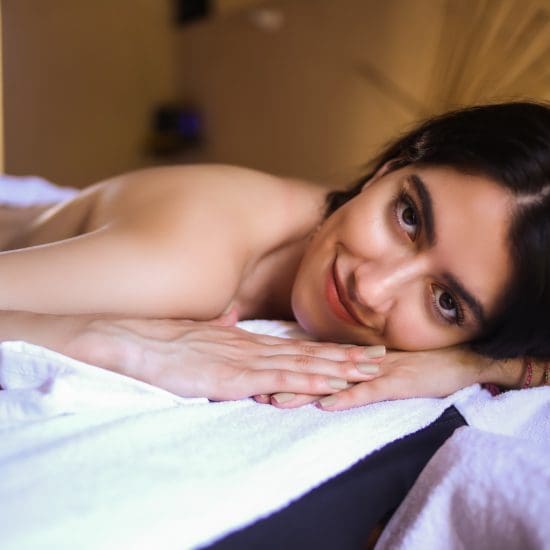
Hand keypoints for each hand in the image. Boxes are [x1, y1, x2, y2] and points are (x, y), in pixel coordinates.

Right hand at [62, 315, 385, 400]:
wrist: (135, 340)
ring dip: (339, 368)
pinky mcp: (235, 376)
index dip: (326, 349)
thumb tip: (230, 319)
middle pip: (308, 353)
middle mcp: (253, 348)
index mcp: (245, 342)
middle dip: (346, 357)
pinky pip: (279, 379)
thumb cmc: (163, 342)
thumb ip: (219, 329)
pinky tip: (333, 384)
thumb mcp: (198, 336)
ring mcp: (245, 361)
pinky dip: (309, 382)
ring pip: (303, 364)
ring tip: (371, 369)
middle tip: (381, 357)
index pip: (295, 346)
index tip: (353, 350)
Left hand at [259, 346, 491, 410]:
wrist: (457, 361)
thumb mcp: (379, 369)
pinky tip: (326, 405)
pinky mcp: (396, 383)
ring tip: (274, 400)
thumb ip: (353, 373)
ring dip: (303, 391)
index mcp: (351, 360)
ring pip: (333, 381)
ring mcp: (376, 372)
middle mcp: (358, 363)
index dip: (282, 372)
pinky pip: (368, 392)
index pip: (311, 365)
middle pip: (314, 372)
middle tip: (250, 391)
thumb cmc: (417, 366)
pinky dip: (347, 398)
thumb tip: (325, 384)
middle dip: (281, 382)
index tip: (254, 380)